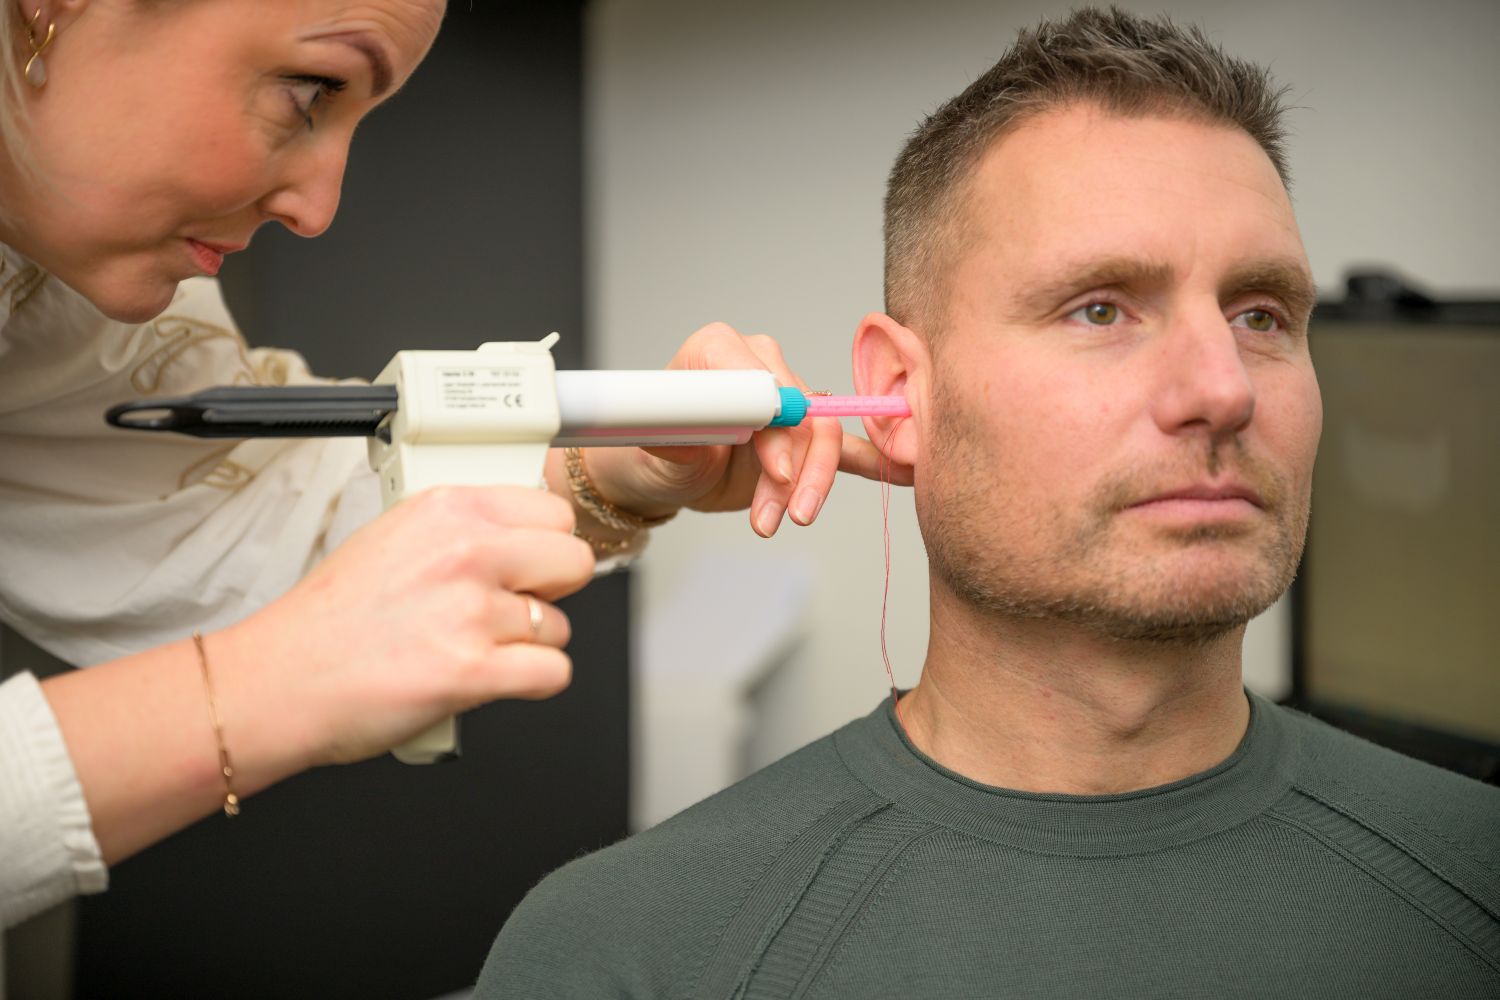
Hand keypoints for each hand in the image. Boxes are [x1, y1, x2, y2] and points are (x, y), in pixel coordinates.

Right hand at [213, 485, 594, 766]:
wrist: (282, 681)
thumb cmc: (330, 620)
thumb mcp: (394, 537)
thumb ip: (459, 530)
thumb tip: (517, 535)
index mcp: (447, 510)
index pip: (553, 512)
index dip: (548, 544)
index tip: (534, 562)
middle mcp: (464, 552)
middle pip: (574, 562)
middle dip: (553, 591)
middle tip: (515, 606)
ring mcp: (470, 612)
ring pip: (560, 625)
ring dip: (529, 644)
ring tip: (478, 647)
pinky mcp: (473, 671)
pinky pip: (553, 672)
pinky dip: (533, 682)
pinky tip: (496, 677)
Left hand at [579, 323, 913, 536]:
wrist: (658, 478)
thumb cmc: (650, 452)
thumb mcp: (655, 445)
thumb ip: (687, 432)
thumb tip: (727, 425)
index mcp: (720, 349)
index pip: (767, 382)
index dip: (777, 429)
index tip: (775, 473)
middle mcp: (759, 366)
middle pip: (805, 412)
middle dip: (802, 470)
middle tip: (786, 514)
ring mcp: (786, 401)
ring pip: (823, 438)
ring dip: (811, 486)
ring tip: (780, 522)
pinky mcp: (801, 437)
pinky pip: (843, 446)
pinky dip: (871, 460)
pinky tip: (904, 471)